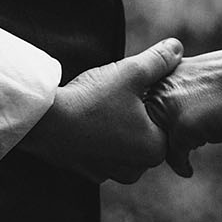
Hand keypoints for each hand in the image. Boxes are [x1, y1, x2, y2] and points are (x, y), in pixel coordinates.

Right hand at [20, 39, 182, 183]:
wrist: (44, 122)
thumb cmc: (92, 98)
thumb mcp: (131, 72)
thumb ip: (158, 60)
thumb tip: (177, 46)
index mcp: (155, 150)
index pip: (165, 123)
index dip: (151, 101)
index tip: (134, 89)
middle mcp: (136, 169)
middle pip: (144, 135)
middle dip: (134, 117)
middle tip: (116, 96)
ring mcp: (109, 174)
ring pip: (121, 145)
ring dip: (115, 128)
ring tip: (99, 107)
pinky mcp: (86, 173)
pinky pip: (99, 152)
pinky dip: (95, 138)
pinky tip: (85, 120)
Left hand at [145, 42, 221, 177]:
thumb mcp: (197, 77)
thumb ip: (175, 92)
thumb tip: (159, 120)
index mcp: (160, 72)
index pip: (135, 107)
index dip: (143, 128)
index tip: (151, 143)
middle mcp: (159, 87)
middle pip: (137, 127)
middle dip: (149, 145)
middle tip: (158, 161)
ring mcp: (169, 107)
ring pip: (152, 143)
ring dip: (162, 156)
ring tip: (176, 162)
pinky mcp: (184, 127)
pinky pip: (172, 156)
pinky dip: (181, 166)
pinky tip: (188, 170)